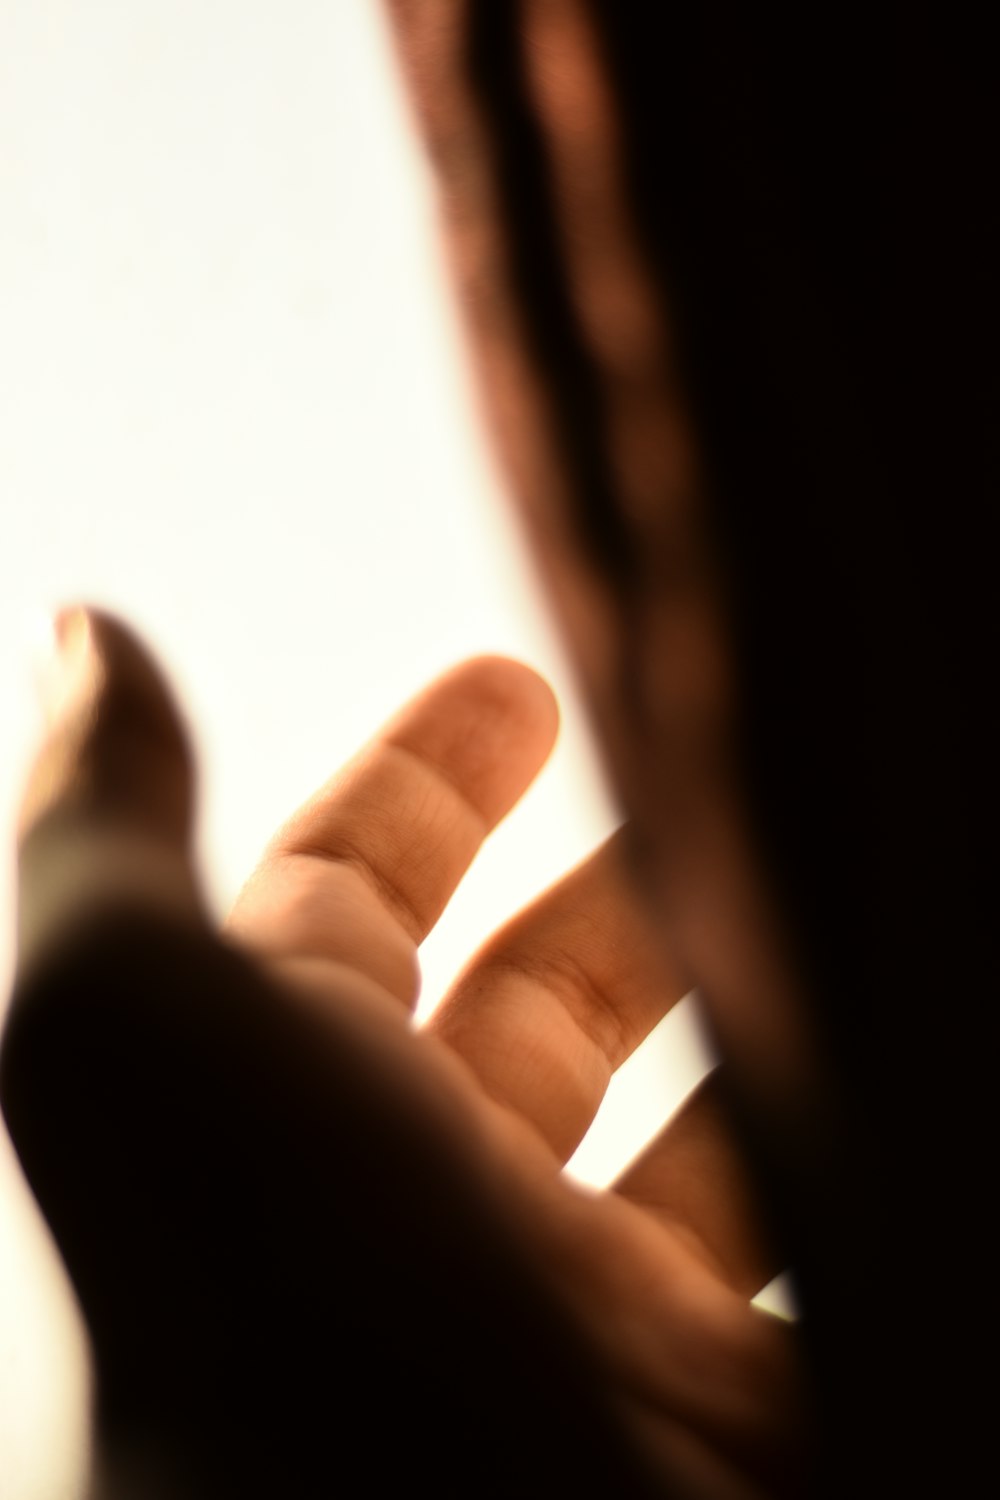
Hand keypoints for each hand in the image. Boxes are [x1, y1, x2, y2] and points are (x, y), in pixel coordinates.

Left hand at [3, 609, 805, 1498]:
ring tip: (818, 899)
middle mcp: (428, 1206)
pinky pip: (785, 1225)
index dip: (421, 777)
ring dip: (744, 1005)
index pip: (351, 894)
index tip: (517, 682)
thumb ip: (105, 831)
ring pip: (685, 1113)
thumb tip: (89, 632)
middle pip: (533, 1002)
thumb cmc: (278, 1323)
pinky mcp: (724, 1402)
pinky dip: (815, 1131)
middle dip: (616, 884)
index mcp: (287, 1107)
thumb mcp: (135, 1033)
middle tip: (710, 777)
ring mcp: (588, 1312)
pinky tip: (868, 1042)